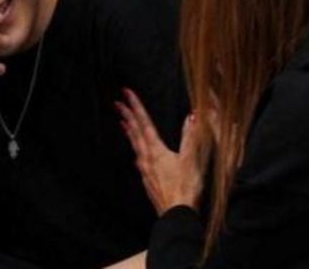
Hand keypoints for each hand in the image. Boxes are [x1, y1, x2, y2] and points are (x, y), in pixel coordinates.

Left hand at [116, 88, 211, 214]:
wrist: (176, 214)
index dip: (136, 106)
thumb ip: (191, 137)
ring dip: (129, 131)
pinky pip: (139, 160)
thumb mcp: (191, 159)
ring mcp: (145, 171)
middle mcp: (147, 158)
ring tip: (123, 122)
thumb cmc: (185, 187)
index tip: (126, 93)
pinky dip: (136, 150)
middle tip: (117, 102)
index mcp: (157, 150)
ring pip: (135, 146)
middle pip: (135, 132)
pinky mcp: (148, 181)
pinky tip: (137, 154)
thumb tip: (192, 117)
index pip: (145, 122)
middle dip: (127, 115)